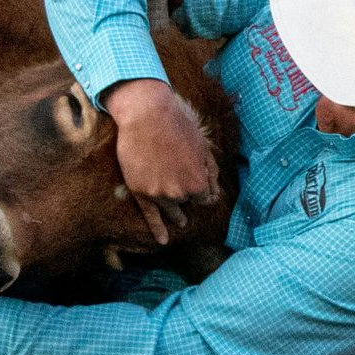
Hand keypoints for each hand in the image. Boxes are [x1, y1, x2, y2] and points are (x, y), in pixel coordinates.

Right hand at [102, 79, 219, 244]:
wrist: (146, 114)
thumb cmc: (177, 126)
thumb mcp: (202, 146)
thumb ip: (211, 172)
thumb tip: (215, 195)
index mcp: (198, 182)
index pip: (204, 197)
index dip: (201, 190)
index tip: (198, 186)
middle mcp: (180, 192)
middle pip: (186, 202)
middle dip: (186, 195)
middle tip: (180, 183)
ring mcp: (158, 194)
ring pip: (170, 209)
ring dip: (176, 214)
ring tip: (180, 220)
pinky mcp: (140, 192)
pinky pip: (150, 216)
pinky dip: (157, 229)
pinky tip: (162, 240)